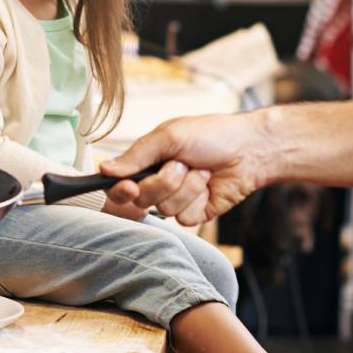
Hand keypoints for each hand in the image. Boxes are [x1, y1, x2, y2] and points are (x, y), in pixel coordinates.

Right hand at [98, 112, 268, 226]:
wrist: (248, 148)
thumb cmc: (209, 134)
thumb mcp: (169, 136)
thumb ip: (136, 154)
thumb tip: (104, 169)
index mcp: (146, 162)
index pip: (118, 184)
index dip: (119, 190)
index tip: (129, 187)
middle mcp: (157, 183)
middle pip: (141, 199)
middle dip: (163, 182)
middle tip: (180, 164)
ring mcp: (176, 200)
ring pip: (165, 209)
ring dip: (186, 186)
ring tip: (199, 170)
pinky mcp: (195, 214)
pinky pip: (184, 217)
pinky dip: (198, 197)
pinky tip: (209, 184)